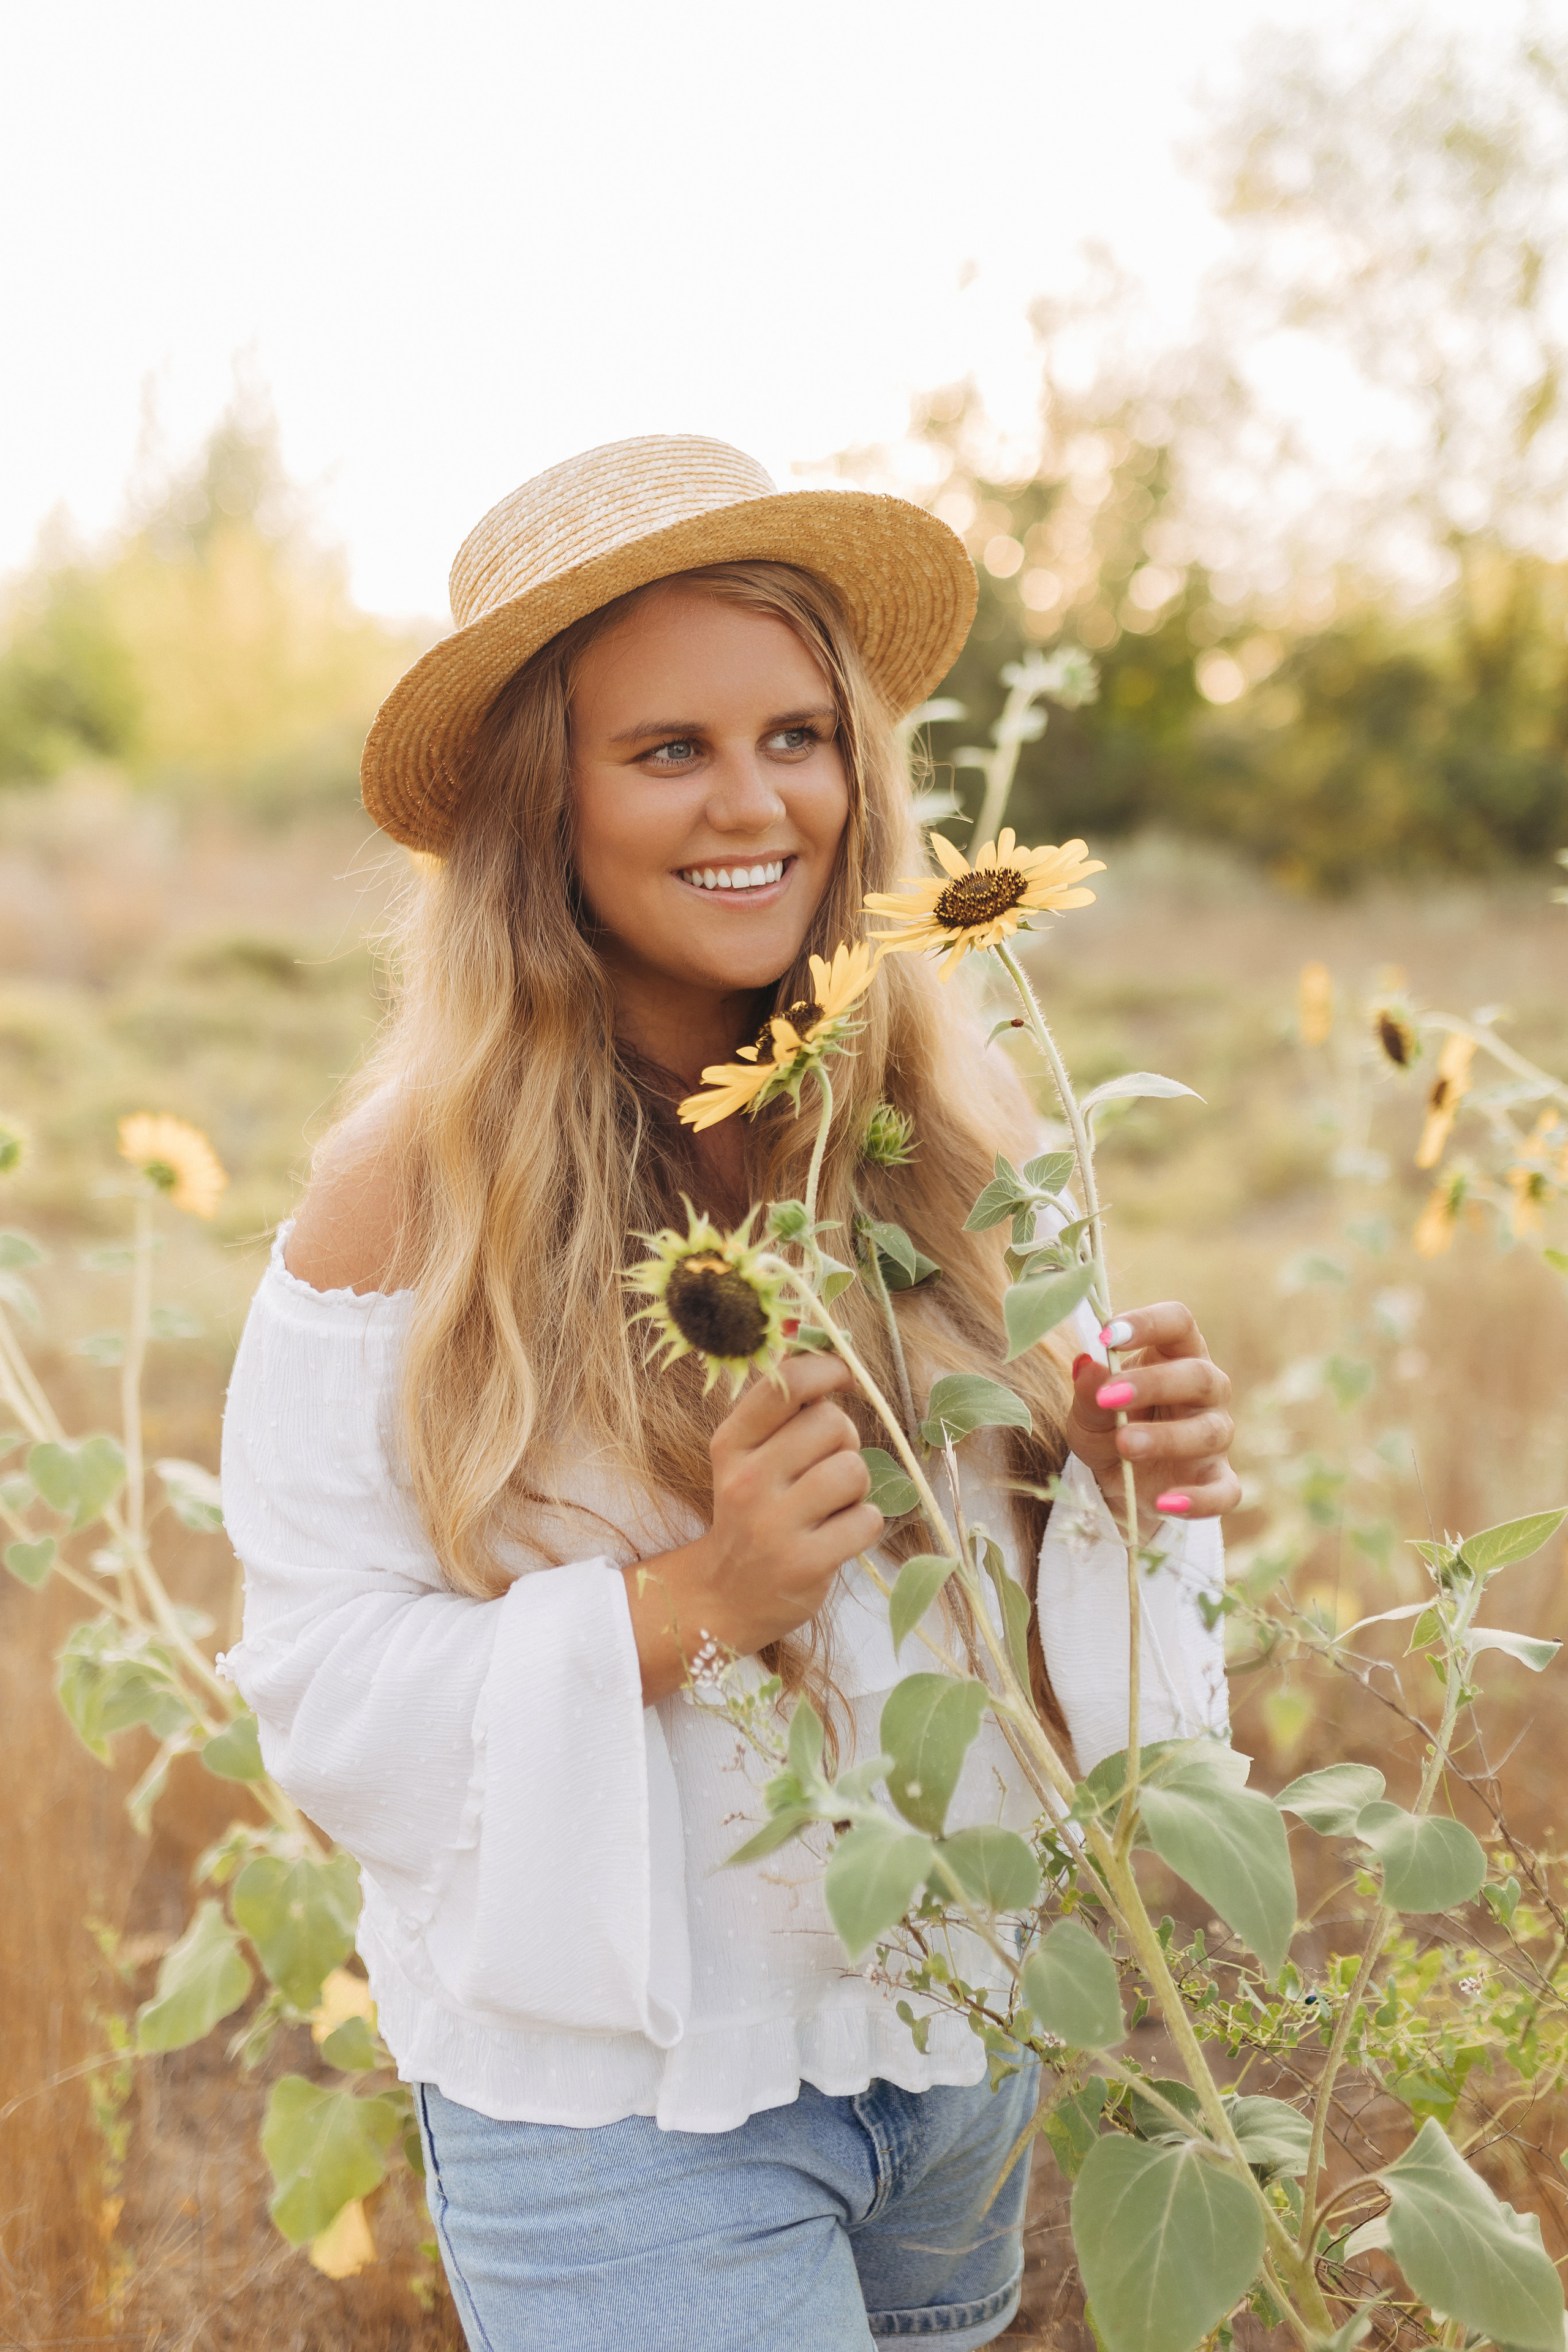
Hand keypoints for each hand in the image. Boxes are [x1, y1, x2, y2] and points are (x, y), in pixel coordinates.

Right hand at [623, 1354, 882, 1700]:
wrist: (727, 1595)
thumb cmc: (752, 1512)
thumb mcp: (747, 1457)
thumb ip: (782, 1413)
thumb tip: (835, 1361)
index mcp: (732, 1444)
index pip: (785, 1385)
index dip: (826, 1369)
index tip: (842, 1377)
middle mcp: (748, 1480)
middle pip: (832, 1423)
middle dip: (844, 1441)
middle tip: (826, 1467)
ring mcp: (775, 1524)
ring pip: (854, 1470)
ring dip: (855, 1486)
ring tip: (831, 1504)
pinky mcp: (806, 1562)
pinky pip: (868, 1519)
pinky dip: (863, 1525)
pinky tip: (836, 1535)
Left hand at [1067, 1301, 1239, 1527]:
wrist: (1116, 1481)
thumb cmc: (1108, 1426)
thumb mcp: (1087, 1411)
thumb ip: (1089, 1391)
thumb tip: (1087, 1365)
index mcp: (1174, 1355)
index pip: (1178, 1322)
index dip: (1148, 1323)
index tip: (1107, 1335)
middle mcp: (1205, 1389)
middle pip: (1199, 1375)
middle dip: (1154, 1384)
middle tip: (1109, 1397)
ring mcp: (1215, 1434)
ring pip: (1210, 1431)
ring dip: (1166, 1438)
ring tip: (1124, 1444)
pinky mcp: (1217, 1479)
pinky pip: (1224, 1490)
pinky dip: (1199, 1500)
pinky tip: (1165, 1502)